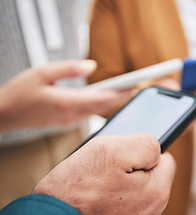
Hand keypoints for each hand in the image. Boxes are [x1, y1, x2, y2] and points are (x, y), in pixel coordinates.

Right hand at [0, 60, 131, 131]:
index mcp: (67, 103)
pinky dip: (101, 105)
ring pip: (98, 111)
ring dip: (112, 101)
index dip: (120, 93)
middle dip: (121, 96)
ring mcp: (70, 121)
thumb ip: (68, 69)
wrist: (4, 115)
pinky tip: (106, 98)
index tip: (135, 85)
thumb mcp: (41, 73)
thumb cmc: (19, 93)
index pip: (102, 99)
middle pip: (104, 107)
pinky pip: (89, 113)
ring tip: (125, 89)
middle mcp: (72, 115)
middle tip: (136, 86)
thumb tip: (92, 66)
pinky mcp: (67, 122)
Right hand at [33, 133, 175, 214]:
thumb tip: (156, 147)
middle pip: (150, 181)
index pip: (165, 161)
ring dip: (122, 194)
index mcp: (157, 193)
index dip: (143, 155)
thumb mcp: (110, 152)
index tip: (126, 159)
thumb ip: (144, 144)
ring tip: (96, 195)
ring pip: (137, 200)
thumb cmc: (75, 194)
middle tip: (105, 177)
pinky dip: (114, 212)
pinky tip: (96, 210)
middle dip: (132, 175)